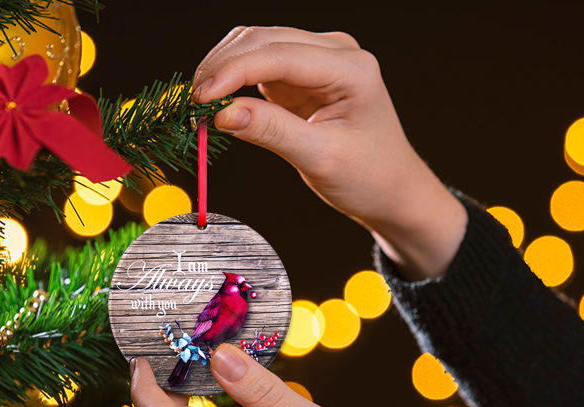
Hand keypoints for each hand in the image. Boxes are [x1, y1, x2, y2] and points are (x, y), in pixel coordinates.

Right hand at [194, 26, 467, 279]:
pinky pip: (258, 63)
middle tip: (190, 107)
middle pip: (263, 40)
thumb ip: (272, 132)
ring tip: (199, 106)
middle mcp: (336, 52)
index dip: (234, 72)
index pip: (280, 55)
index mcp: (352, 68)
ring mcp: (318, 58)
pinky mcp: (302, 72)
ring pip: (255, 45)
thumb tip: (222, 114)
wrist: (392, 189)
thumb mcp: (320, 159)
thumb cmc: (369, 177)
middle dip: (221, 68)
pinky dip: (232, 78)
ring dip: (222, 69)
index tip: (201, 99)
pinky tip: (216, 102)